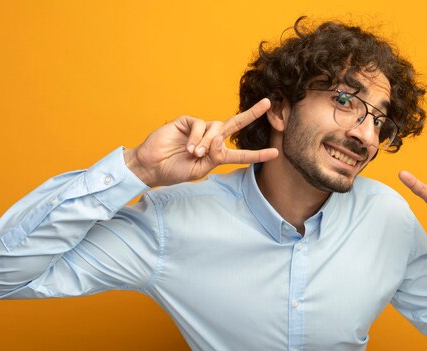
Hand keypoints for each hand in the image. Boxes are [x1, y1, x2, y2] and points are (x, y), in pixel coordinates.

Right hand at [124, 98, 278, 186]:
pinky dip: (197, 137)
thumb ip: (213, 157)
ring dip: (207, 142)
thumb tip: (220, 139)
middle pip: (236, 125)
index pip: (240, 154)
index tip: (275, 153)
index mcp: (216, 155)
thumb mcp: (199, 170)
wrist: (151, 166)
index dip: (257, 154)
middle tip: (267, 103)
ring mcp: (200, 129)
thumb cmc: (174, 171)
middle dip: (252, 114)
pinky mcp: (188, 122)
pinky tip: (188, 146)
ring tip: (194, 153)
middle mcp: (211, 139)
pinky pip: (200, 125)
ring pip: (216, 128)